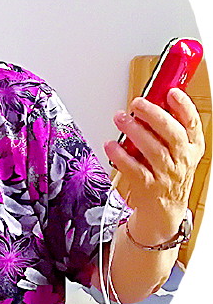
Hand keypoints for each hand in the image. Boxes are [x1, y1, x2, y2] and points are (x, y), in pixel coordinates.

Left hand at [104, 88, 204, 234]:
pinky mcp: (148, 188)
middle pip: (173, 135)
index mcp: (191, 149)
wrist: (162, 211)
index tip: (171, 92)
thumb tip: (151, 101)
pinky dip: (121, 156)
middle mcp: (182, 161)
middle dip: (155, 116)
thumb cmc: (166, 174)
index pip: (193, 124)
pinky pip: (134, 169)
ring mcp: (166, 176)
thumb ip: (166, 129)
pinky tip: (111, 145)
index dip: (184, 107)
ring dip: (136, 131)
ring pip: (154, 151)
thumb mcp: (175, 151)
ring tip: (121, 118)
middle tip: (138, 103)